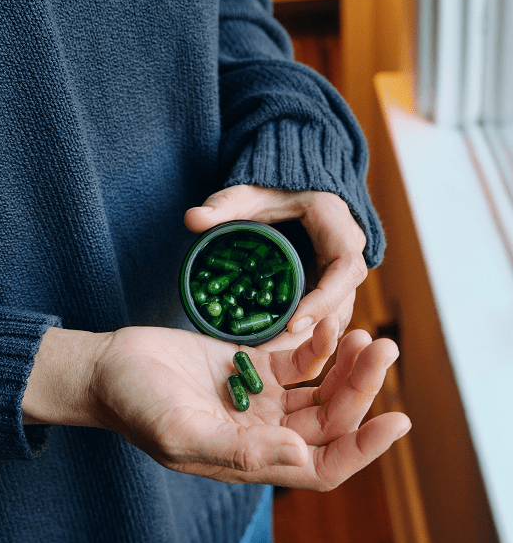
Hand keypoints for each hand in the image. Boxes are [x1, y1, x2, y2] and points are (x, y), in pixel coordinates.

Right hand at [88, 321, 409, 489]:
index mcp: (252, 458)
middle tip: (385, 347)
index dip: (363, 448)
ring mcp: (260, 399)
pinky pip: (298, 360)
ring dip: (349, 365)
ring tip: (370, 334)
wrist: (110, 367)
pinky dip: (318, 344)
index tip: (398, 419)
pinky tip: (330, 324)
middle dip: (363, 387)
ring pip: (321, 389)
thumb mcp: (181, 432)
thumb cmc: (136, 404)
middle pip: (331, 419)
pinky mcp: (251, 366)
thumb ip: (238, 449)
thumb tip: (299, 455)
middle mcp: (264, 433)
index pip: (324, 465)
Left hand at [185, 184, 367, 341]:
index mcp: (337, 225)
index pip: (346, 268)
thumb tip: (192, 219)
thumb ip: (223, 204)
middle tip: (272, 351)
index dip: (324, 299)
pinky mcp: (333, 284)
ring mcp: (344, 270)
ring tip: (271, 356)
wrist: (294, 186)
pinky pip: (329, 312)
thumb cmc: (274, 187)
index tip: (293, 323)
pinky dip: (308, 332)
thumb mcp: (249, 193)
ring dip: (312, 337)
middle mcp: (350, 250)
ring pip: (340, 311)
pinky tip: (277, 349)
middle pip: (345, 298)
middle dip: (314, 329)